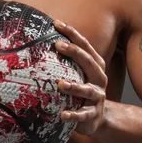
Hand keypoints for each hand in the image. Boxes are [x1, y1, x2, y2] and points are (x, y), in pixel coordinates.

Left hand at [54, 20, 107, 135]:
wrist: (97, 118)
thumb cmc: (82, 91)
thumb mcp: (79, 74)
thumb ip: (68, 61)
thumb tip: (42, 41)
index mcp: (96, 66)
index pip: (86, 46)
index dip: (73, 34)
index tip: (57, 24)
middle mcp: (99, 79)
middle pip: (89, 63)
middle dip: (75, 53)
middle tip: (58, 45)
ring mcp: (97, 97)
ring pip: (87, 90)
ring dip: (75, 86)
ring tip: (61, 84)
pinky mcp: (93, 114)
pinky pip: (83, 115)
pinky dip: (74, 115)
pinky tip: (63, 114)